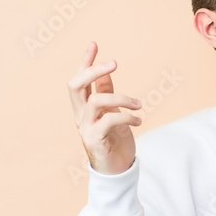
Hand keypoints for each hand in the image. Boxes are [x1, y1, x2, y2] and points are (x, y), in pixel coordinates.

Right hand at [67, 41, 141, 174]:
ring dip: (121, 98)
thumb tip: (105, 71)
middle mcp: (80, 117)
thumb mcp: (114, 113)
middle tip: (114, 63)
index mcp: (84, 108)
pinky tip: (138, 120)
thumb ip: (106, 93)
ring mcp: (85, 129)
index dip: (85, 61)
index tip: (94, 43)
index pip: (79, 80)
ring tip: (139, 104)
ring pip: (96, 101)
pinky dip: (126, 116)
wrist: (118, 171)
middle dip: (93, 70)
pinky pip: (109, 120)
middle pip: (75, 85)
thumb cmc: (116, 142)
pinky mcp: (94, 141)